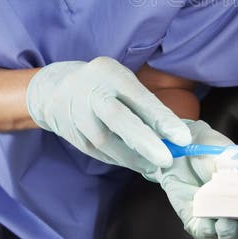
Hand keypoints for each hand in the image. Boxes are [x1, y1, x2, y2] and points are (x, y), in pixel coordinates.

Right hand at [26, 57, 190, 177]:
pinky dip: (121, 159)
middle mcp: (92, 93)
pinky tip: (136, 162)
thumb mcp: (121, 80)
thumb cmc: (102, 84)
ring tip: (155, 164)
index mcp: (110, 74)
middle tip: (167, 159)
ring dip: (135, 158)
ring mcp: (78, 116)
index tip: (183, 138)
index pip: (139, 97)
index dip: (162, 119)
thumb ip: (143, 103)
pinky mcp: (74, 138)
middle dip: (145, 142)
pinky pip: (101, 153)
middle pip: (118, 119)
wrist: (54, 90)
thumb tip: (172, 133)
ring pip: (107, 143)